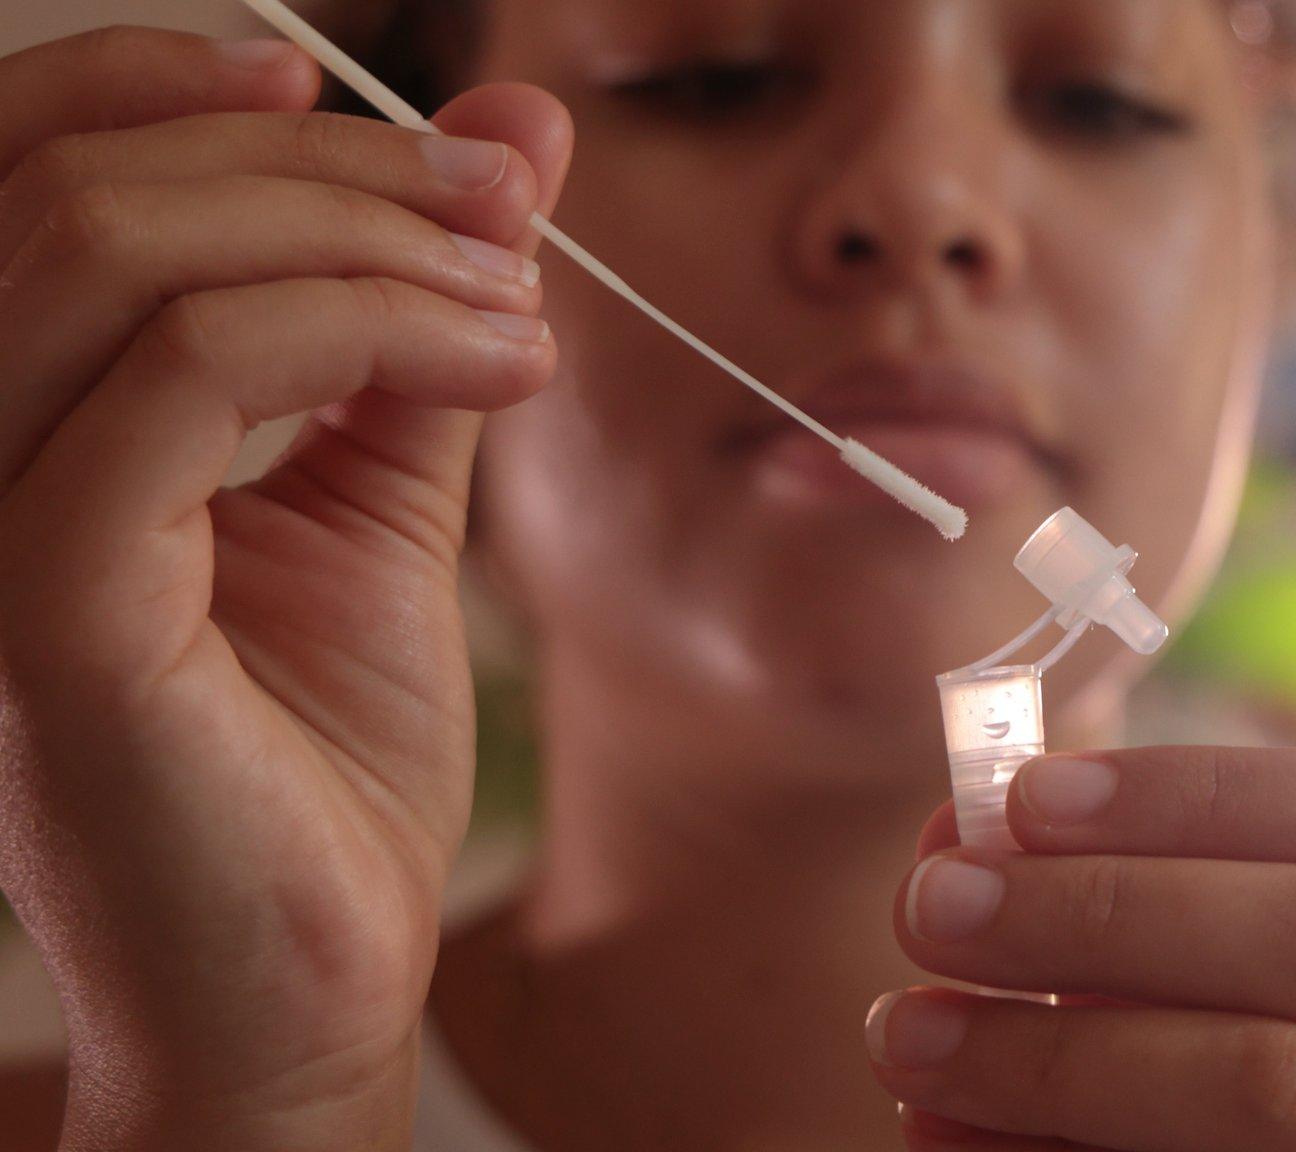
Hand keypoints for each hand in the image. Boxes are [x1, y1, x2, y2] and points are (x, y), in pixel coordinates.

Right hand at [0, 27, 570, 1150]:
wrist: (309, 987)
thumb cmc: (321, 767)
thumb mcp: (380, 501)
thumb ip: (416, 321)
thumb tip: (507, 144)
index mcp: (2, 428)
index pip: (21, 176)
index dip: (166, 87)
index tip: (355, 93)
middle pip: (79, 188)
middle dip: (322, 159)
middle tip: (498, 202)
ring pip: (116, 255)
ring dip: (359, 234)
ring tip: (516, 294)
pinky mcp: (44, 609)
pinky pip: (187, 376)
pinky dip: (367, 329)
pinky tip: (499, 365)